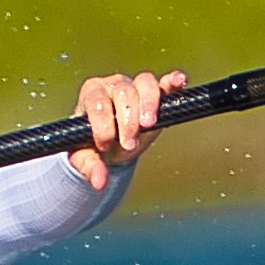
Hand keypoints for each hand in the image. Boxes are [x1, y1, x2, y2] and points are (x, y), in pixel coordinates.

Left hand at [68, 71, 180, 187]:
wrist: (108, 142)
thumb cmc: (93, 144)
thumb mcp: (85, 156)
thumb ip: (90, 166)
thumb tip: (99, 182)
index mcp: (92, 95)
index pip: (98, 102)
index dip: (103, 124)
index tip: (105, 144)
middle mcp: (113, 85)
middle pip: (123, 93)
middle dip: (127, 121)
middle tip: (128, 143)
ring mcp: (135, 86)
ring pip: (144, 83)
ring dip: (148, 104)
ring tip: (148, 124)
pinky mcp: (155, 92)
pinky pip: (164, 83)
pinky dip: (172, 82)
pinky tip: (179, 82)